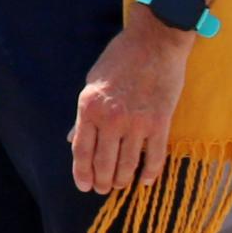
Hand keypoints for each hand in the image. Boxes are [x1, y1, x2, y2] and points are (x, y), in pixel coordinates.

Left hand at [70, 19, 192, 196]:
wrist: (155, 42)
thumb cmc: (120, 59)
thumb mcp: (91, 84)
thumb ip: (84, 115)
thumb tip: (71, 139)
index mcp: (89, 108)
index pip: (80, 150)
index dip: (81, 172)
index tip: (83, 185)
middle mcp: (110, 119)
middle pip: (103, 162)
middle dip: (102, 181)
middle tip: (102, 190)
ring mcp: (136, 122)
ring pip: (127, 164)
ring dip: (122, 180)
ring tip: (120, 186)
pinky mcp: (160, 122)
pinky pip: (155, 156)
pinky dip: (150, 172)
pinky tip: (145, 181)